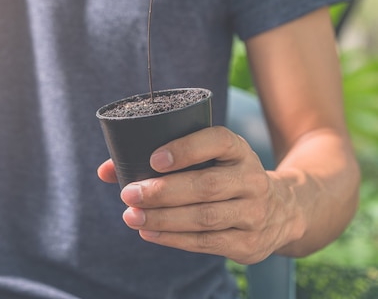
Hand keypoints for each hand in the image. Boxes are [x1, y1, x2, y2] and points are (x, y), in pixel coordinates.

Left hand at [97, 126, 299, 263]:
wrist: (280, 210)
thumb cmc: (223, 176)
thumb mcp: (207, 158)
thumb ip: (158, 159)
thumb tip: (105, 171)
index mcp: (238, 150)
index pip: (216, 141)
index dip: (186, 148)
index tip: (153, 159)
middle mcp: (251, 179)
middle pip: (205, 186)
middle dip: (163, 191)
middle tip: (129, 193)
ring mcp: (254, 213)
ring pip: (204, 217)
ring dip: (164, 218)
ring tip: (132, 216)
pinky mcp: (248, 243)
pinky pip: (207, 242)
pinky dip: (174, 238)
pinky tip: (150, 232)